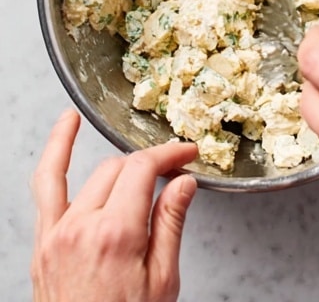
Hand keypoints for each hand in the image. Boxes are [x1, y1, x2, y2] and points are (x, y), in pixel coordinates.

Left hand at [31, 110, 197, 301]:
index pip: (143, 169)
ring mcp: (56, 234)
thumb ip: (170, 224)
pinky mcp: (42, 245)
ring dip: (115, 160)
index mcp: (116, 234)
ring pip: (90, 174)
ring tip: (133, 145)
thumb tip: (182, 183)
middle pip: (119, 169)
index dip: (169, 155)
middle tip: (173, 172)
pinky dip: (55, 151)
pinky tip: (65, 126)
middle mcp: (81, 227)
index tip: (186, 154)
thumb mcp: (162, 282)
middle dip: (149, 165)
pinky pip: (46, 186)